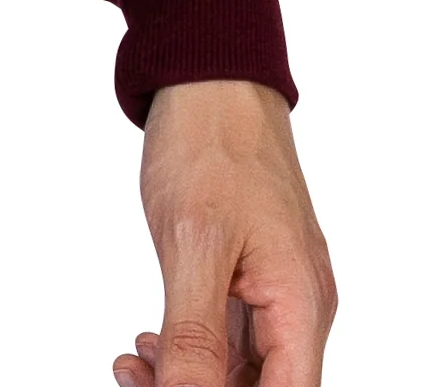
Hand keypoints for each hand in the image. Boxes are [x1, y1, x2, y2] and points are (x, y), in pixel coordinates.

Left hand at [112, 79, 334, 386]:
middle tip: (133, 378)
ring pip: (243, 367)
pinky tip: (150, 340)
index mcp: (301, 303)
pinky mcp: (254, 273)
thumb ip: (195, 335)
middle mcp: (300, 304)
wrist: (210, 77)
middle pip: (262, 386)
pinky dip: (192, 345)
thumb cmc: (210, 144)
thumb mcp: (193, 245)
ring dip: (188, 374)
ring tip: (132, 363)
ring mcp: (279, 288)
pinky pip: (232, 334)